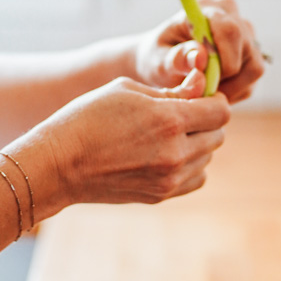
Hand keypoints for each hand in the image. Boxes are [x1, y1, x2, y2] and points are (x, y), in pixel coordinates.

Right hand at [41, 74, 229, 204]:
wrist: (59, 163)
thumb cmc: (89, 117)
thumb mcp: (129, 90)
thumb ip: (172, 91)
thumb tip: (201, 86)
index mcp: (170, 120)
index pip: (221, 112)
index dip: (214, 100)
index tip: (201, 96)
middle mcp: (176, 152)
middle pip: (218, 135)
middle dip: (206, 121)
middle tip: (184, 113)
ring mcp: (170, 178)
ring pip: (208, 157)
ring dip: (198, 143)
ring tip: (170, 134)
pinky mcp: (161, 194)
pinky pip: (196, 178)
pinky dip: (191, 165)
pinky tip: (168, 154)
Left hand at [134, 0, 265, 103]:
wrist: (162, 60)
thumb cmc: (157, 57)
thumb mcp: (157, 61)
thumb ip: (176, 59)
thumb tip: (200, 57)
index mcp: (206, 8)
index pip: (229, 30)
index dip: (220, 59)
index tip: (200, 76)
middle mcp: (231, 14)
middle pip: (245, 49)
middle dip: (223, 77)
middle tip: (199, 88)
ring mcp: (246, 32)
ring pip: (254, 67)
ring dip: (230, 87)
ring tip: (204, 90)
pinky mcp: (254, 52)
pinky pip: (253, 79)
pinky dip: (234, 91)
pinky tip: (213, 89)